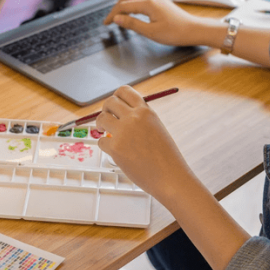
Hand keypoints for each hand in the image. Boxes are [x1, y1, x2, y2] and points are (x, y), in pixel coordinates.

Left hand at [96, 85, 194, 202]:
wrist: (170, 177)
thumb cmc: (165, 157)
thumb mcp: (156, 128)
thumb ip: (140, 118)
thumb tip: (121, 112)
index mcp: (146, 111)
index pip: (124, 91)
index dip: (115, 97)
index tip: (113, 106)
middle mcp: (134, 118)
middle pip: (109, 102)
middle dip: (105, 110)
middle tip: (106, 119)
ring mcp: (123, 132)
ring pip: (101, 119)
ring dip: (100, 125)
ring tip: (104, 132)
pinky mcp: (115, 148)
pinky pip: (101, 141)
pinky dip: (105, 146)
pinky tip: (115, 152)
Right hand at [103, 0, 205, 45]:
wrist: (194, 30)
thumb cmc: (175, 32)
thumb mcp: (151, 32)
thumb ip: (132, 23)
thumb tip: (117, 18)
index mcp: (148, 3)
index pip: (123, 6)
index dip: (112, 14)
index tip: (105, 23)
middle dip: (116, 8)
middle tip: (109, 19)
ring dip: (124, 5)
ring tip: (118, 16)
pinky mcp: (161, 1)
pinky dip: (132, 5)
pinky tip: (131, 13)